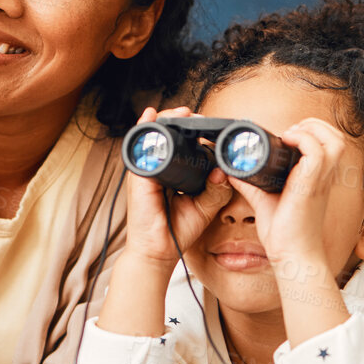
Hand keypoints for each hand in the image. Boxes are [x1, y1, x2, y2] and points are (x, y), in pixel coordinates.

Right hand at [122, 106, 232, 266]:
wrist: (158, 251)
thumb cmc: (176, 230)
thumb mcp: (204, 208)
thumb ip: (216, 190)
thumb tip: (223, 171)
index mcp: (175, 174)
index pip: (183, 147)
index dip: (194, 133)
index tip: (207, 125)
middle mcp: (160, 169)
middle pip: (167, 136)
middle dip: (180, 120)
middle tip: (195, 115)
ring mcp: (147, 170)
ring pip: (154, 136)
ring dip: (166, 119)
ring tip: (181, 112)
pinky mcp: (139, 176)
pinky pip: (139, 148)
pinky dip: (144, 129)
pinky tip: (151, 115)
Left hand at [224, 116, 350, 269]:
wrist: (291, 257)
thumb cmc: (284, 236)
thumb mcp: (265, 202)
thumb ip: (251, 185)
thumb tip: (232, 170)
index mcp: (317, 179)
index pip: (328, 144)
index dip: (311, 132)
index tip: (287, 136)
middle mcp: (323, 178)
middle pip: (336, 137)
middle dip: (315, 125)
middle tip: (291, 133)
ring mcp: (319, 182)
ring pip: (334, 140)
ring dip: (313, 130)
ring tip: (291, 135)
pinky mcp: (310, 187)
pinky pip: (316, 153)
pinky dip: (303, 140)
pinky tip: (287, 142)